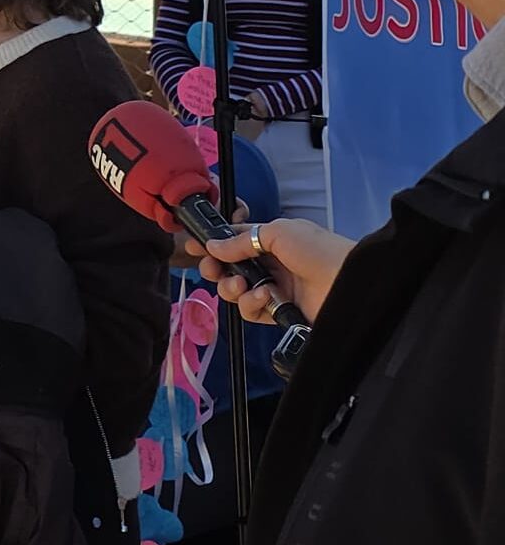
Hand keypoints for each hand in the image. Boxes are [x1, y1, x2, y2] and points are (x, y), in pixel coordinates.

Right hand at [183, 216, 354, 324]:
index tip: (193, 246)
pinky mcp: (277, 312)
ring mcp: (273, 289)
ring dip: (232, 288)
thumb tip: (213, 247)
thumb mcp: (279, 233)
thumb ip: (241, 240)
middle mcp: (269, 264)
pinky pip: (251, 311)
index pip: (233, 240)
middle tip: (212, 269)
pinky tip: (262, 298)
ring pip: (235, 291)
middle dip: (215, 268)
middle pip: (228, 267)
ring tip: (243, 286)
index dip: (212, 243)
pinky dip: (251, 305)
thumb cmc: (318, 250)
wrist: (350, 284)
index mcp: (270, 240)